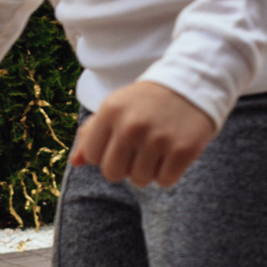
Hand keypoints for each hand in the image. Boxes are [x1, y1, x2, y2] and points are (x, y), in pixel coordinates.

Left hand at [71, 80, 216, 187]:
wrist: (190, 85)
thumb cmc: (145, 103)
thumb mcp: (115, 108)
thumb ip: (90, 134)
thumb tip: (75, 163)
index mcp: (111, 111)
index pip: (92, 156)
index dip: (105, 153)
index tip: (120, 141)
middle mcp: (132, 125)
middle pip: (112, 173)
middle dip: (124, 167)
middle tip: (139, 149)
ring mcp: (158, 138)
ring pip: (139, 180)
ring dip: (147, 170)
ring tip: (157, 148)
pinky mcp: (183, 150)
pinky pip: (164, 181)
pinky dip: (168, 173)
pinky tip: (172, 153)